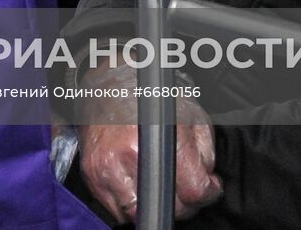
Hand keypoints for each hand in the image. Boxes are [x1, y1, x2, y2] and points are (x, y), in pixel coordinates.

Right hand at [78, 74, 220, 223]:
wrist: (107, 85)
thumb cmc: (150, 98)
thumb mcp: (191, 115)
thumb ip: (205, 154)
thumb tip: (208, 185)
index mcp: (159, 136)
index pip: (194, 190)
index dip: (207, 192)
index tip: (207, 186)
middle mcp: (130, 153)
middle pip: (169, 206)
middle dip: (183, 201)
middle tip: (183, 185)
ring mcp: (107, 167)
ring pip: (140, 214)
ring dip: (154, 205)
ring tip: (158, 183)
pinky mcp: (92, 175)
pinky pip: (116, 209)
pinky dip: (130, 203)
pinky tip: (136, 181)